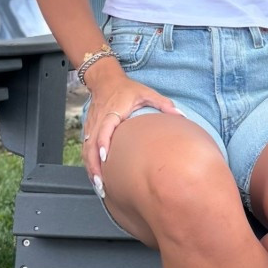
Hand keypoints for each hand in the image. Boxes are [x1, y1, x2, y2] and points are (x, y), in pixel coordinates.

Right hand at [80, 75, 181, 197]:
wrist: (105, 81)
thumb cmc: (126, 88)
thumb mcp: (146, 93)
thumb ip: (163, 104)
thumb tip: (180, 115)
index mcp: (113, 111)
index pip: (104, 128)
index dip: (102, 143)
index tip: (105, 157)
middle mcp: (99, 120)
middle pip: (91, 145)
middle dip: (94, 165)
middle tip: (101, 183)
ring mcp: (92, 126)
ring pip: (86, 150)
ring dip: (91, 168)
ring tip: (98, 185)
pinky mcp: (90, 130)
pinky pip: (86, 149)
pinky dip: (89, 163)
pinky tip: (96, 176)